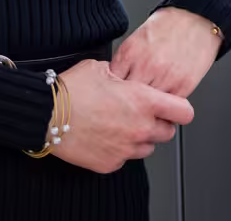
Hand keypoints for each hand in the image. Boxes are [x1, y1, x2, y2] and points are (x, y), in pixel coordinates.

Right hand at [51, 58, 192, 173]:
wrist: (46, 115)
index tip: (172, 106)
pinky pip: (125, 159)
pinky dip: (120, 150)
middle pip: (168, 133)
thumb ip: (124, 74)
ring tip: (121, 125)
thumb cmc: (72, 90)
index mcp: (144, 101)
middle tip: (142, 114)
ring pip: (148, 148)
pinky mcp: (110, 164)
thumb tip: (126, 75)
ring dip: (140, 138)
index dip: (179, 108)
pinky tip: (106, 137)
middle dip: (159, 123)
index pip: (184, 112)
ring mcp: (126, 149)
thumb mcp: (103, 68)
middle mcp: (140, 128)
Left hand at [109, 7, 220, 98]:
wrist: (195, 18)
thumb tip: (115, 83)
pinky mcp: (183, 85)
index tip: (116, 95)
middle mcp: (146, 66)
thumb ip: (124, 62)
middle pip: (128, 99)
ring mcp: (165, 77)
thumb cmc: (166, 28)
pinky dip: (165, 103)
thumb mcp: (136, 40)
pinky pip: (168, 104)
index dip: (114, 91)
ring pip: (149, 105)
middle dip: (129, 102)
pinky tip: (164, 97)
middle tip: (131, 102)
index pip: (112, 84)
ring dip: (147, 105)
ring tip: (149, 100)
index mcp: (130, 53)